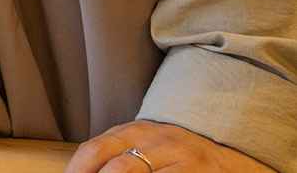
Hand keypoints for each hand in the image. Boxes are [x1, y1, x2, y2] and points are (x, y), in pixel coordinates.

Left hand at [67, 120, 273, 172]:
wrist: (224, 153)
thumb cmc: (172, 153)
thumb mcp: (140, 144)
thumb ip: (112, 154)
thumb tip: (77, 172)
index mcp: (132, 131)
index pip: (94, 150)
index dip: (76, 172)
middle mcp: (155, 140)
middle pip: (116, 166)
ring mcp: (179, 158)